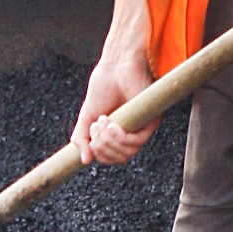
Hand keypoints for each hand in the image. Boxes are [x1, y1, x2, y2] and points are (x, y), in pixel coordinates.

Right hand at [74, 42, 157, 166]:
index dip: (99, 154)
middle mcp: (131, 134)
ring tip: (102, 121)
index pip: (111, 158)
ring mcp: (142, 128)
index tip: (90, 137)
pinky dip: (119, 137)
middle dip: (101, 147)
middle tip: (95, 127)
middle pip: (118, 159)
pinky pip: (136, 142)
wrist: (114, 69)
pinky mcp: (151, 122)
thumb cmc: (102, 89)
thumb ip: (81, 139)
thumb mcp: (86, 118)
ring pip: (127, 153)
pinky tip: (111, 124)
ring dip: (108, 141)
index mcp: (117, 135)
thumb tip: (85, 162)